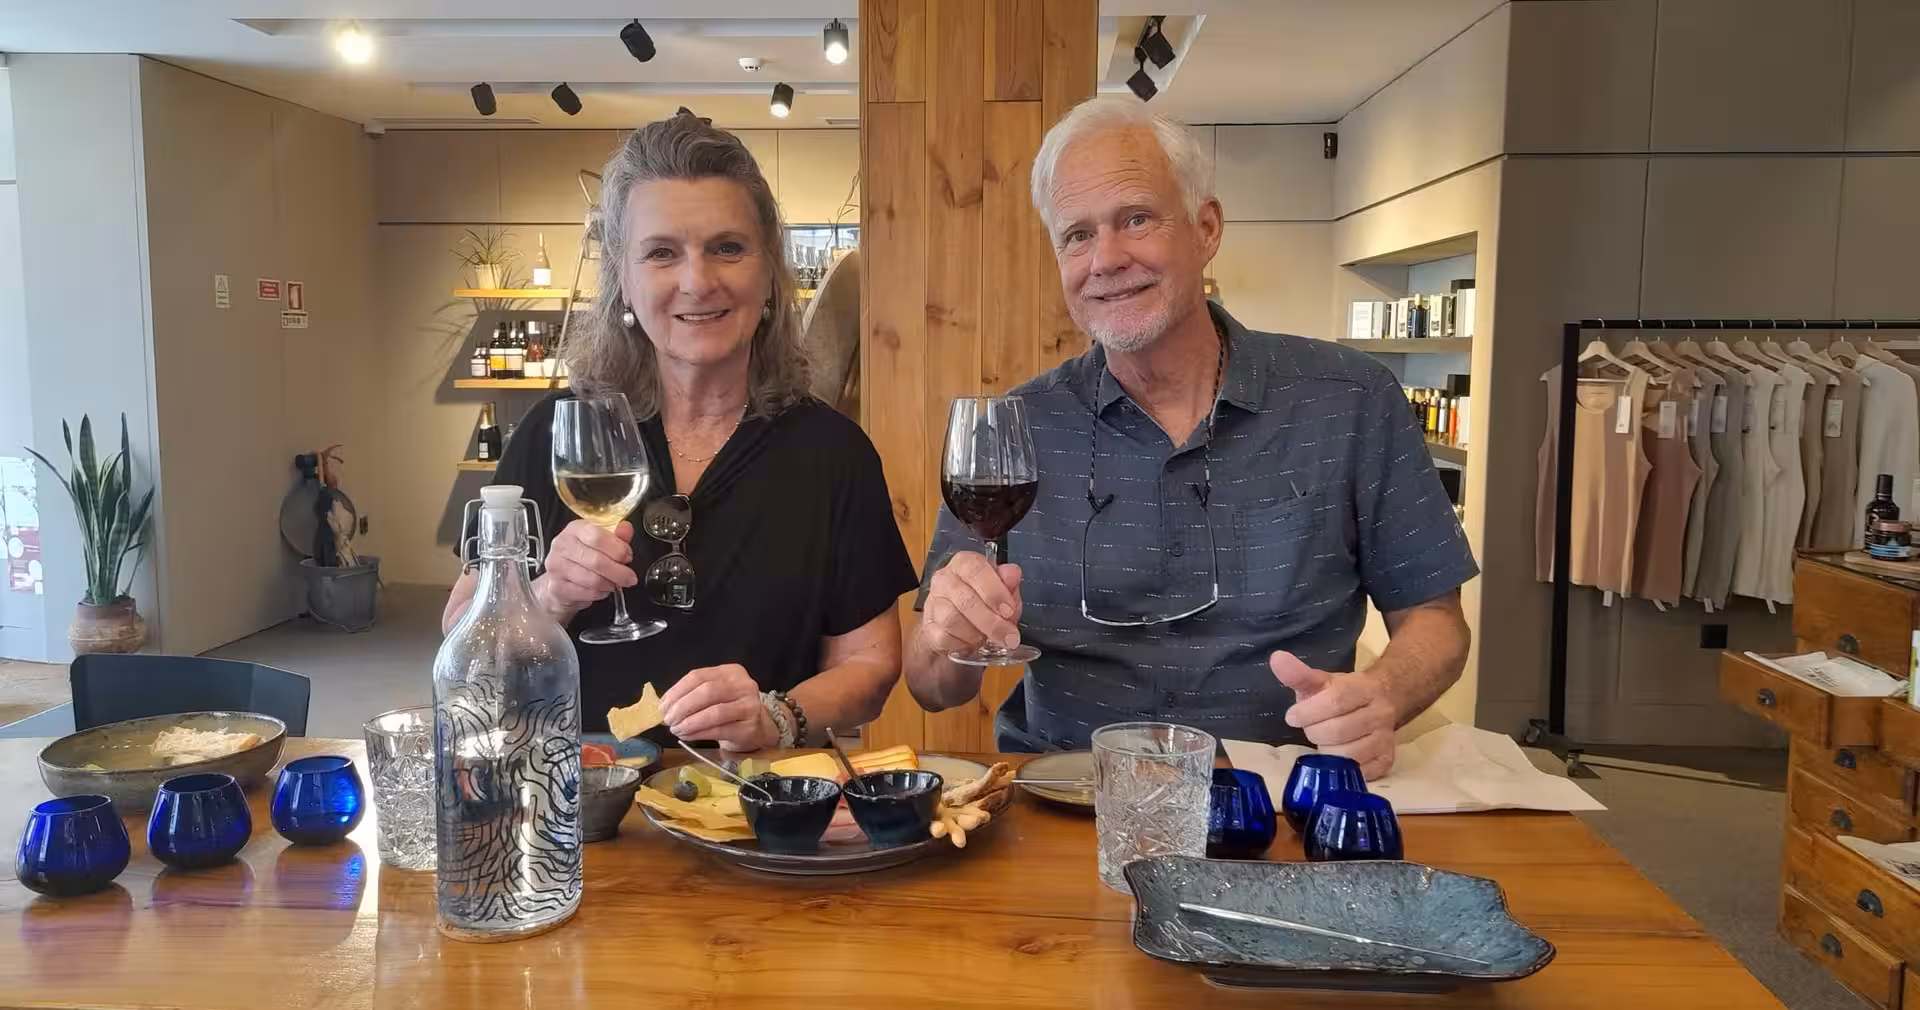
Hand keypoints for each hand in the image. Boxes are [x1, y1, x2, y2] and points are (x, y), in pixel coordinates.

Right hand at [535, 519, 637, 618]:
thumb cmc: (582, 558)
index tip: (627, 556)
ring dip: (610, 584)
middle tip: (629, 577)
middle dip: (619, 572)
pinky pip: (587, 593)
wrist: (560, 580)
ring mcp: (557, 567)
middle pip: (597, 561)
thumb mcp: (601, 542)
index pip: (597, 537)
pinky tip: (601, 589)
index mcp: (575, 529)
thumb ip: (617, 536)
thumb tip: (626, 529)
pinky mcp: (557, 587)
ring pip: (593, 580)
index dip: (617, 549)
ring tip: (614, 583)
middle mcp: (562, 545)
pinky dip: (600, 593)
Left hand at [659, 664, 776, 752]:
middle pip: (707, 692)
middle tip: (668, 720)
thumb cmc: (730, 708)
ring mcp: (749, 706)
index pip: (698, 676)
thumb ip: (692, 694)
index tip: (662, 706)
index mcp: (731, 671)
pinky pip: (719, 730)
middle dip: (682, 707)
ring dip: (690, 722)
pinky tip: (687, 736)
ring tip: (676, 729)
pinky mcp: (749, 728)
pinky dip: (698, 733)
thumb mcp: (715, 693)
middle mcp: (743, 685)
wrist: (758, 727)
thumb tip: (664, 707)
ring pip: (714, 713)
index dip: (677, 691)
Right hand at [921, 552, 1022, 655]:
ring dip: (977, 634)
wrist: (953, 629)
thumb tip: (1012, 573)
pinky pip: (947, 638)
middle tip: (1009, 637)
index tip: (1009, 611)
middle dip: (992, 621)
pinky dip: (964, 644)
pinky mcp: (929, 627)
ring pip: (954, 620)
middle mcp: (945, 579)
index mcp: (964, 564)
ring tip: (989, 639)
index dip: (994, 591)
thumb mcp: (1002, 592)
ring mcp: (934, 603)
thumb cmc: (982, 604)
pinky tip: (973, 643)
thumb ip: (1009, 584)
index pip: (975, 569)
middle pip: (966, 599)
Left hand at [1271, 652, 1397, 779]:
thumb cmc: (1344, 693)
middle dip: (1314, 732)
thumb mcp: (1322, 681)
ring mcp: (1386, 738)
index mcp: (1364, 688)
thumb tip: (1276, 659)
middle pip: (1338, 730)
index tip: (1292, 717)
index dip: (1308, 711)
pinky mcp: (1387, 760)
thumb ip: (1299, 674)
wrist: (1382, 701)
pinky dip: (1341, 769)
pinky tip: (1336, 756)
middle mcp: (1381, 713)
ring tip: (1324, 741)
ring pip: (1348, 755)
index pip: (1335, 700)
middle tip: (1310, 729)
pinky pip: (1359, 773)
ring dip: (1326, 751)